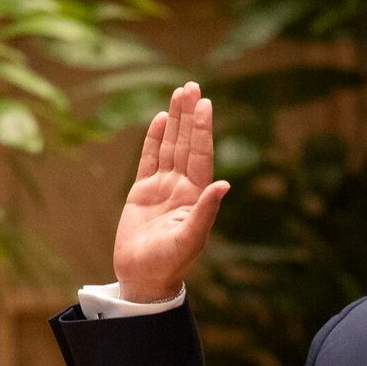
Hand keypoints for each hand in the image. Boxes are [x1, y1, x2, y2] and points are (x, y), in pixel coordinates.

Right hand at [112, 82, 227, 302]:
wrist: (143, 278)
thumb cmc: (168, 264)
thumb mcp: (189, 239)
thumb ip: (205, 211)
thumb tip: (224, 185)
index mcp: (196, 196)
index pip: (200, 155)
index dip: (202, 129)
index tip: (205, 104)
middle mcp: (182, 187)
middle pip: (186, 143)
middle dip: (189, 115)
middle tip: (191, 86)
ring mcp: (162, 187)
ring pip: (169, 146)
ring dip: (174, 120)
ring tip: (179, 93)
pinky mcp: (142, 192)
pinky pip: (149, 159)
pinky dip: (154, 139)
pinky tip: (160, 119)